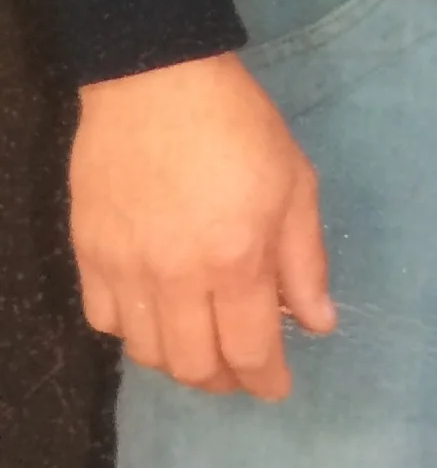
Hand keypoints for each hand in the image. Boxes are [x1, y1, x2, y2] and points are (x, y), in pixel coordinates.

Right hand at [69, 55, 335, 401]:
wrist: (156, 80)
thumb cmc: (239, 127)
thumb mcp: (295, 185)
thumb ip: (304, 262)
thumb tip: (318, 324)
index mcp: (235, 261)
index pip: (249, 350)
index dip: (266, 380)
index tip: (278, 387)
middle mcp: (175, 277)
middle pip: (193, 366)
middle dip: (225, 381)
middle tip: (243, 369)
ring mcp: (125, 269)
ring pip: (146, 353)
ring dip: (180, 361)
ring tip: (203, 346)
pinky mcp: (88, 254)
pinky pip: (104, 321)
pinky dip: (133, 333)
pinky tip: (156, 316)